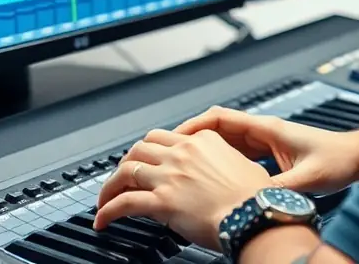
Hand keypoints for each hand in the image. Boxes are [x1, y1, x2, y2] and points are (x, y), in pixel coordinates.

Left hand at [94, 128, 273, 249]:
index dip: (151, 151)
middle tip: (123, 177)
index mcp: (202, 141)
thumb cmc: (256, 198)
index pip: (165, 138)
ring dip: (111, 186)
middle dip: (127, 162)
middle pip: (140, 148)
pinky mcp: (162, 200)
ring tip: (105, 199)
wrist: (256, 216)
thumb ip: (221, 163)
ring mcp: (170, 175)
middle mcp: (183, 153)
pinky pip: (124, 203)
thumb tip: (214, 174)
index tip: (147, 162)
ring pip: (125, 171)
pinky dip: (108, 210)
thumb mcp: (242, 166)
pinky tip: (102, 220)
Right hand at [173, 105, 358, 193]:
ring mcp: (268, 141)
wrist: (358, 157)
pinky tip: (217, 176)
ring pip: (228, 141)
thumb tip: (254, 199)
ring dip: (207, 150)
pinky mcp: (273, 153)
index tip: (176, 136)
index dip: (195, 125)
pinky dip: (224, 161)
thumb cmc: (338, 159)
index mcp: (268, 128)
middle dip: (194, 138)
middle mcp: (265, 131)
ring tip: (187, 165)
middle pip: (219, 128)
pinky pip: (240, 153)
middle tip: (172, 152)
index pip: (221, 118)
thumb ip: (278, 187)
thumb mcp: (306, 178)